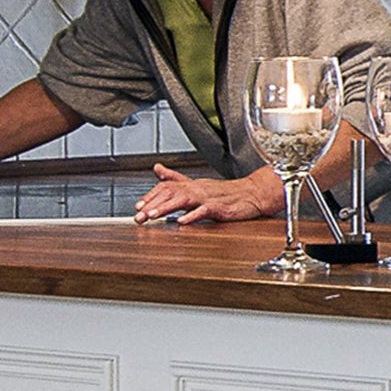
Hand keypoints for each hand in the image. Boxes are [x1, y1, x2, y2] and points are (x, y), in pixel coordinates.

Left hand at [133, 163, 279, 224]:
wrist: (252, 194)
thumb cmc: (226, 193)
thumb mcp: (197, 185)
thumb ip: (175, 178)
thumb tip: (157, 168)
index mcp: (190, 185)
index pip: (165, 187)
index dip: (150, 196)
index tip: (138, 207)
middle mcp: (196, 189)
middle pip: (169, 193)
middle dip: (152, 204)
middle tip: (139, 216)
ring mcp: (208, 198)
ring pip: (182, 200)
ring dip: (165, 208)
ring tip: (152, 216)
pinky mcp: (219, 208)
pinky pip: (203, 211)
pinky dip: (191, 216)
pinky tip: (181, 221)